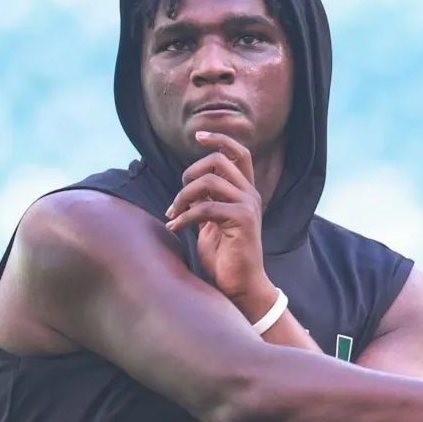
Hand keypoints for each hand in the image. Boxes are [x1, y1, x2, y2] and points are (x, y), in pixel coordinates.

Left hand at [165, 131, 274, 315]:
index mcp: (244, 192)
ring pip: (209, 181)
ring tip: (173, 214)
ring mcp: (248, 206)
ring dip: (183, 196)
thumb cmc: (224, 257)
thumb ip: (205, 202)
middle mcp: (250, 194)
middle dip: (190, 172)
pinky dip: (184, 216)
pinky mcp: (242, 220)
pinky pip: (205, 207)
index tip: (198, 136)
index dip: (219, 139)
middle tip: (177, 197)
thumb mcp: (211, 224)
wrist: (240, 286)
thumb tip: (187, 188)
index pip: (238, 153)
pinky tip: (175, 228)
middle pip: (219, 160)